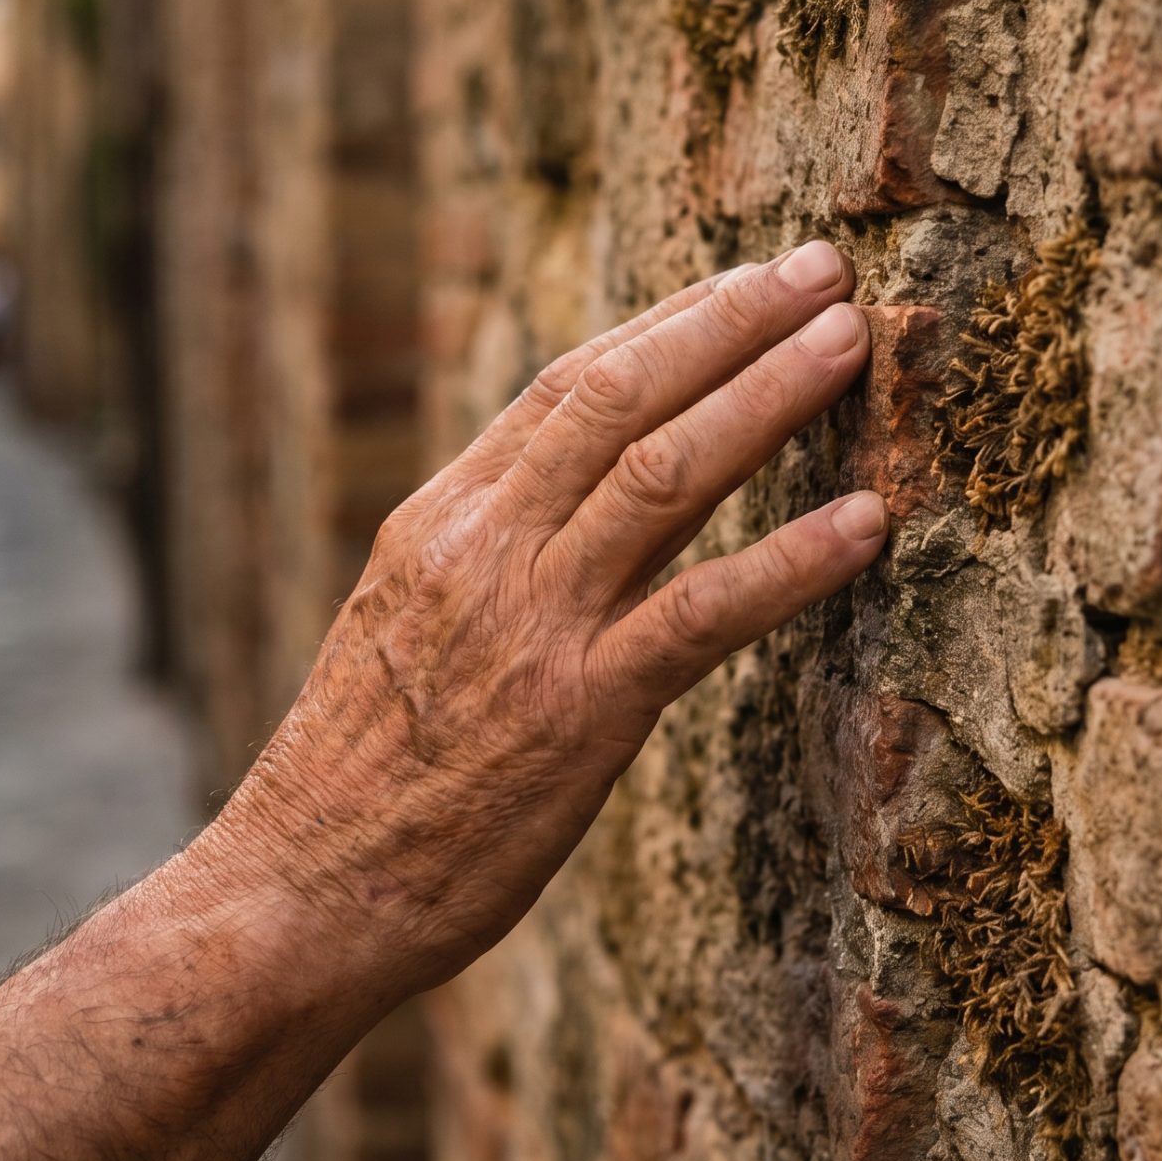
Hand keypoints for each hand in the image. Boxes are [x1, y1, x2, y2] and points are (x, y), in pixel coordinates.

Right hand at [198, 241, 883, 992]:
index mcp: (439, 523)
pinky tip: (865, 523)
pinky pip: (702, 614)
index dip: (669, 323)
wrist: (295, 893)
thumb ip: (486, 562)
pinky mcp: (580, 713)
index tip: (743, 281)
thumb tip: (576, 511)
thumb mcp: (404, 632)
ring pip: (665, 475)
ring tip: (852, 342)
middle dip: (731, 321)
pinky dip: (793, 561)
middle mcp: (483, 550)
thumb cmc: (357, 781)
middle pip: (621, 397)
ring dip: (771, 396)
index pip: (566, 388)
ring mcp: (532, 626)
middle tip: (823, 267)